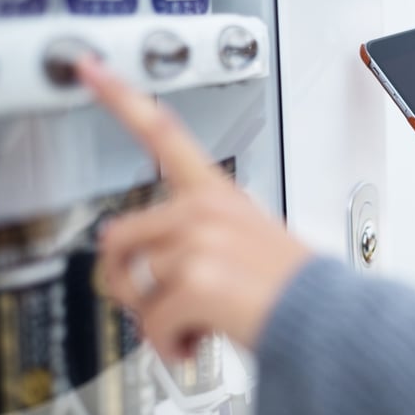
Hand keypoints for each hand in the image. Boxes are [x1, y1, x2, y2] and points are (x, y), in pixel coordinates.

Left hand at [77, 57, 312, 358]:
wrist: (324, 319)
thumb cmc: (287, 286)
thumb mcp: (244, 241)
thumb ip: (190, 241)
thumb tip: (140, 272)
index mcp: (216, 193)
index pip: (163, 131)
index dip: (120, 96)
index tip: (90, 69)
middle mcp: (203, 210)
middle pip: (117, 238)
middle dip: (126, 282)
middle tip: (154, 303)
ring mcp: (198, 241)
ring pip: (133, 287)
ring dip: (156, 321)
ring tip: (191, 325)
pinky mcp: (195, 280)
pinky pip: (150, 323)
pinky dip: (166, 345)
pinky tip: (193, 343)